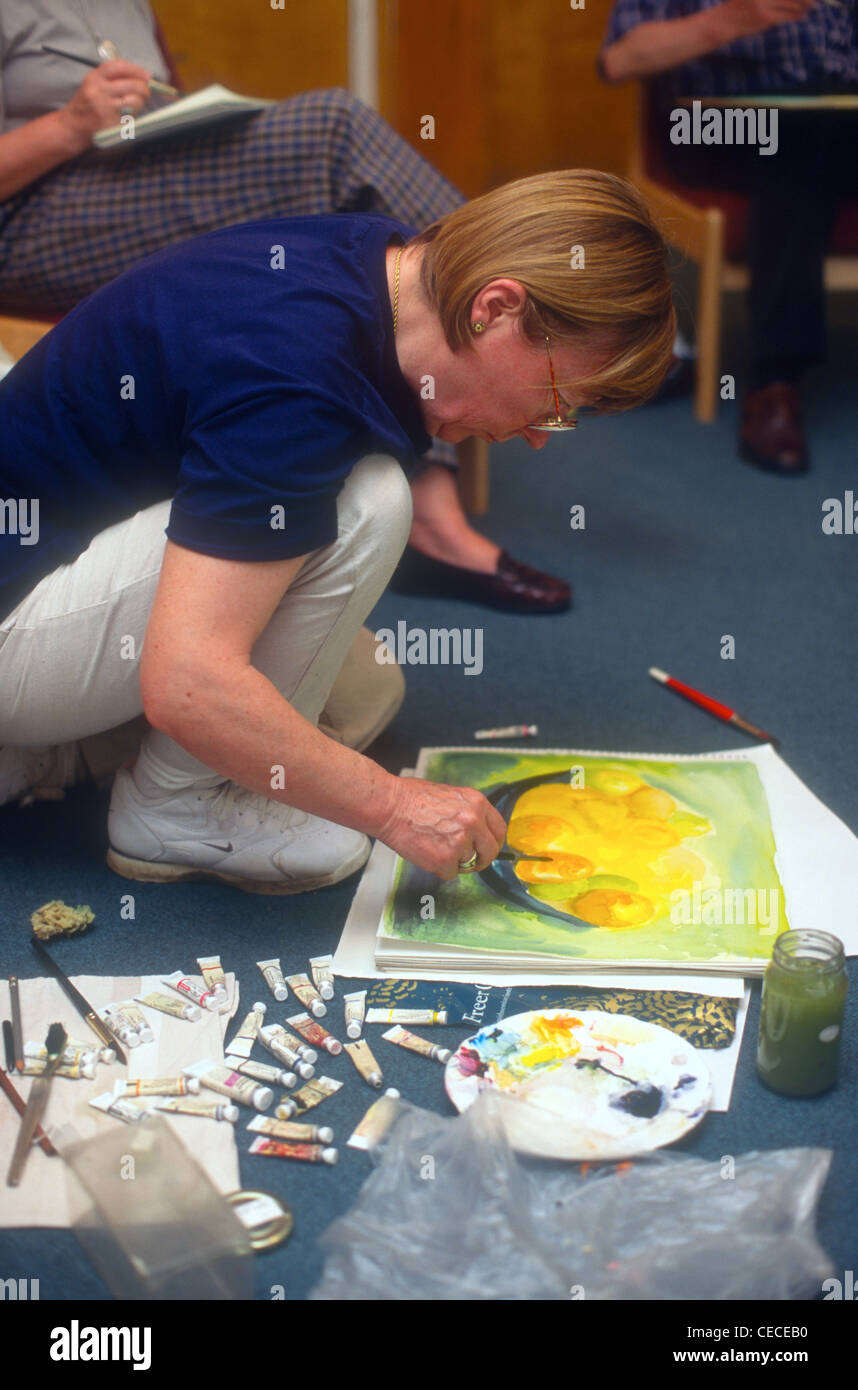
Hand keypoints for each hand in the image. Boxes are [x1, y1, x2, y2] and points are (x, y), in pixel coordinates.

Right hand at [58, 59, 152, 148]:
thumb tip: (140, 76)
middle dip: (144, 88)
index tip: (147, 75)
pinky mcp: (111, 123)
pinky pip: (130, 117)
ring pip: (134, 101)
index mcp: (94, 78)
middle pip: (132, 85)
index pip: (119, 66)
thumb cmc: (86, 105)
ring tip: (135, 104)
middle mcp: (99, 91)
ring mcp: (105, 108)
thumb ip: (111, 78)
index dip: (136, 69)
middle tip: (146, 92)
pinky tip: (125, 115)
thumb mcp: (92, 84)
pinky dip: (132, 115)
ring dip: (140, 102)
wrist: (72, 126)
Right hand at [376, 777, 506, 878]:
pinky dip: (438, 869)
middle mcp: (474, 821)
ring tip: (433, 846)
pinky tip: (426, 852)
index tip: (487, 849)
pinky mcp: (445, 859)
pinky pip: (450, 873)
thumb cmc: (412, 798)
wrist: (390, 805)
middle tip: (469, 861)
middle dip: (481, 859)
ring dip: (453, 861)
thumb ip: (469, 813)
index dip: (493, 842)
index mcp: (477, 803)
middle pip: (490, 851)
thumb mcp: (451, 796)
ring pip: (468, 863)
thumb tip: (479, 832)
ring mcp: (461, 841)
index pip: (499, 829)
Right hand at [722, 0, 816, 39]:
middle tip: (813, 1)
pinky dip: (795, 16)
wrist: (723, 23)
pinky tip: (800, 16)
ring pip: (791, 3)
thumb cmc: (738, 8)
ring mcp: (764, 4)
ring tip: (808, 8)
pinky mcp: (765, 18)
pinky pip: (785, 16)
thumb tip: (791, 0)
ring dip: (802, 6)